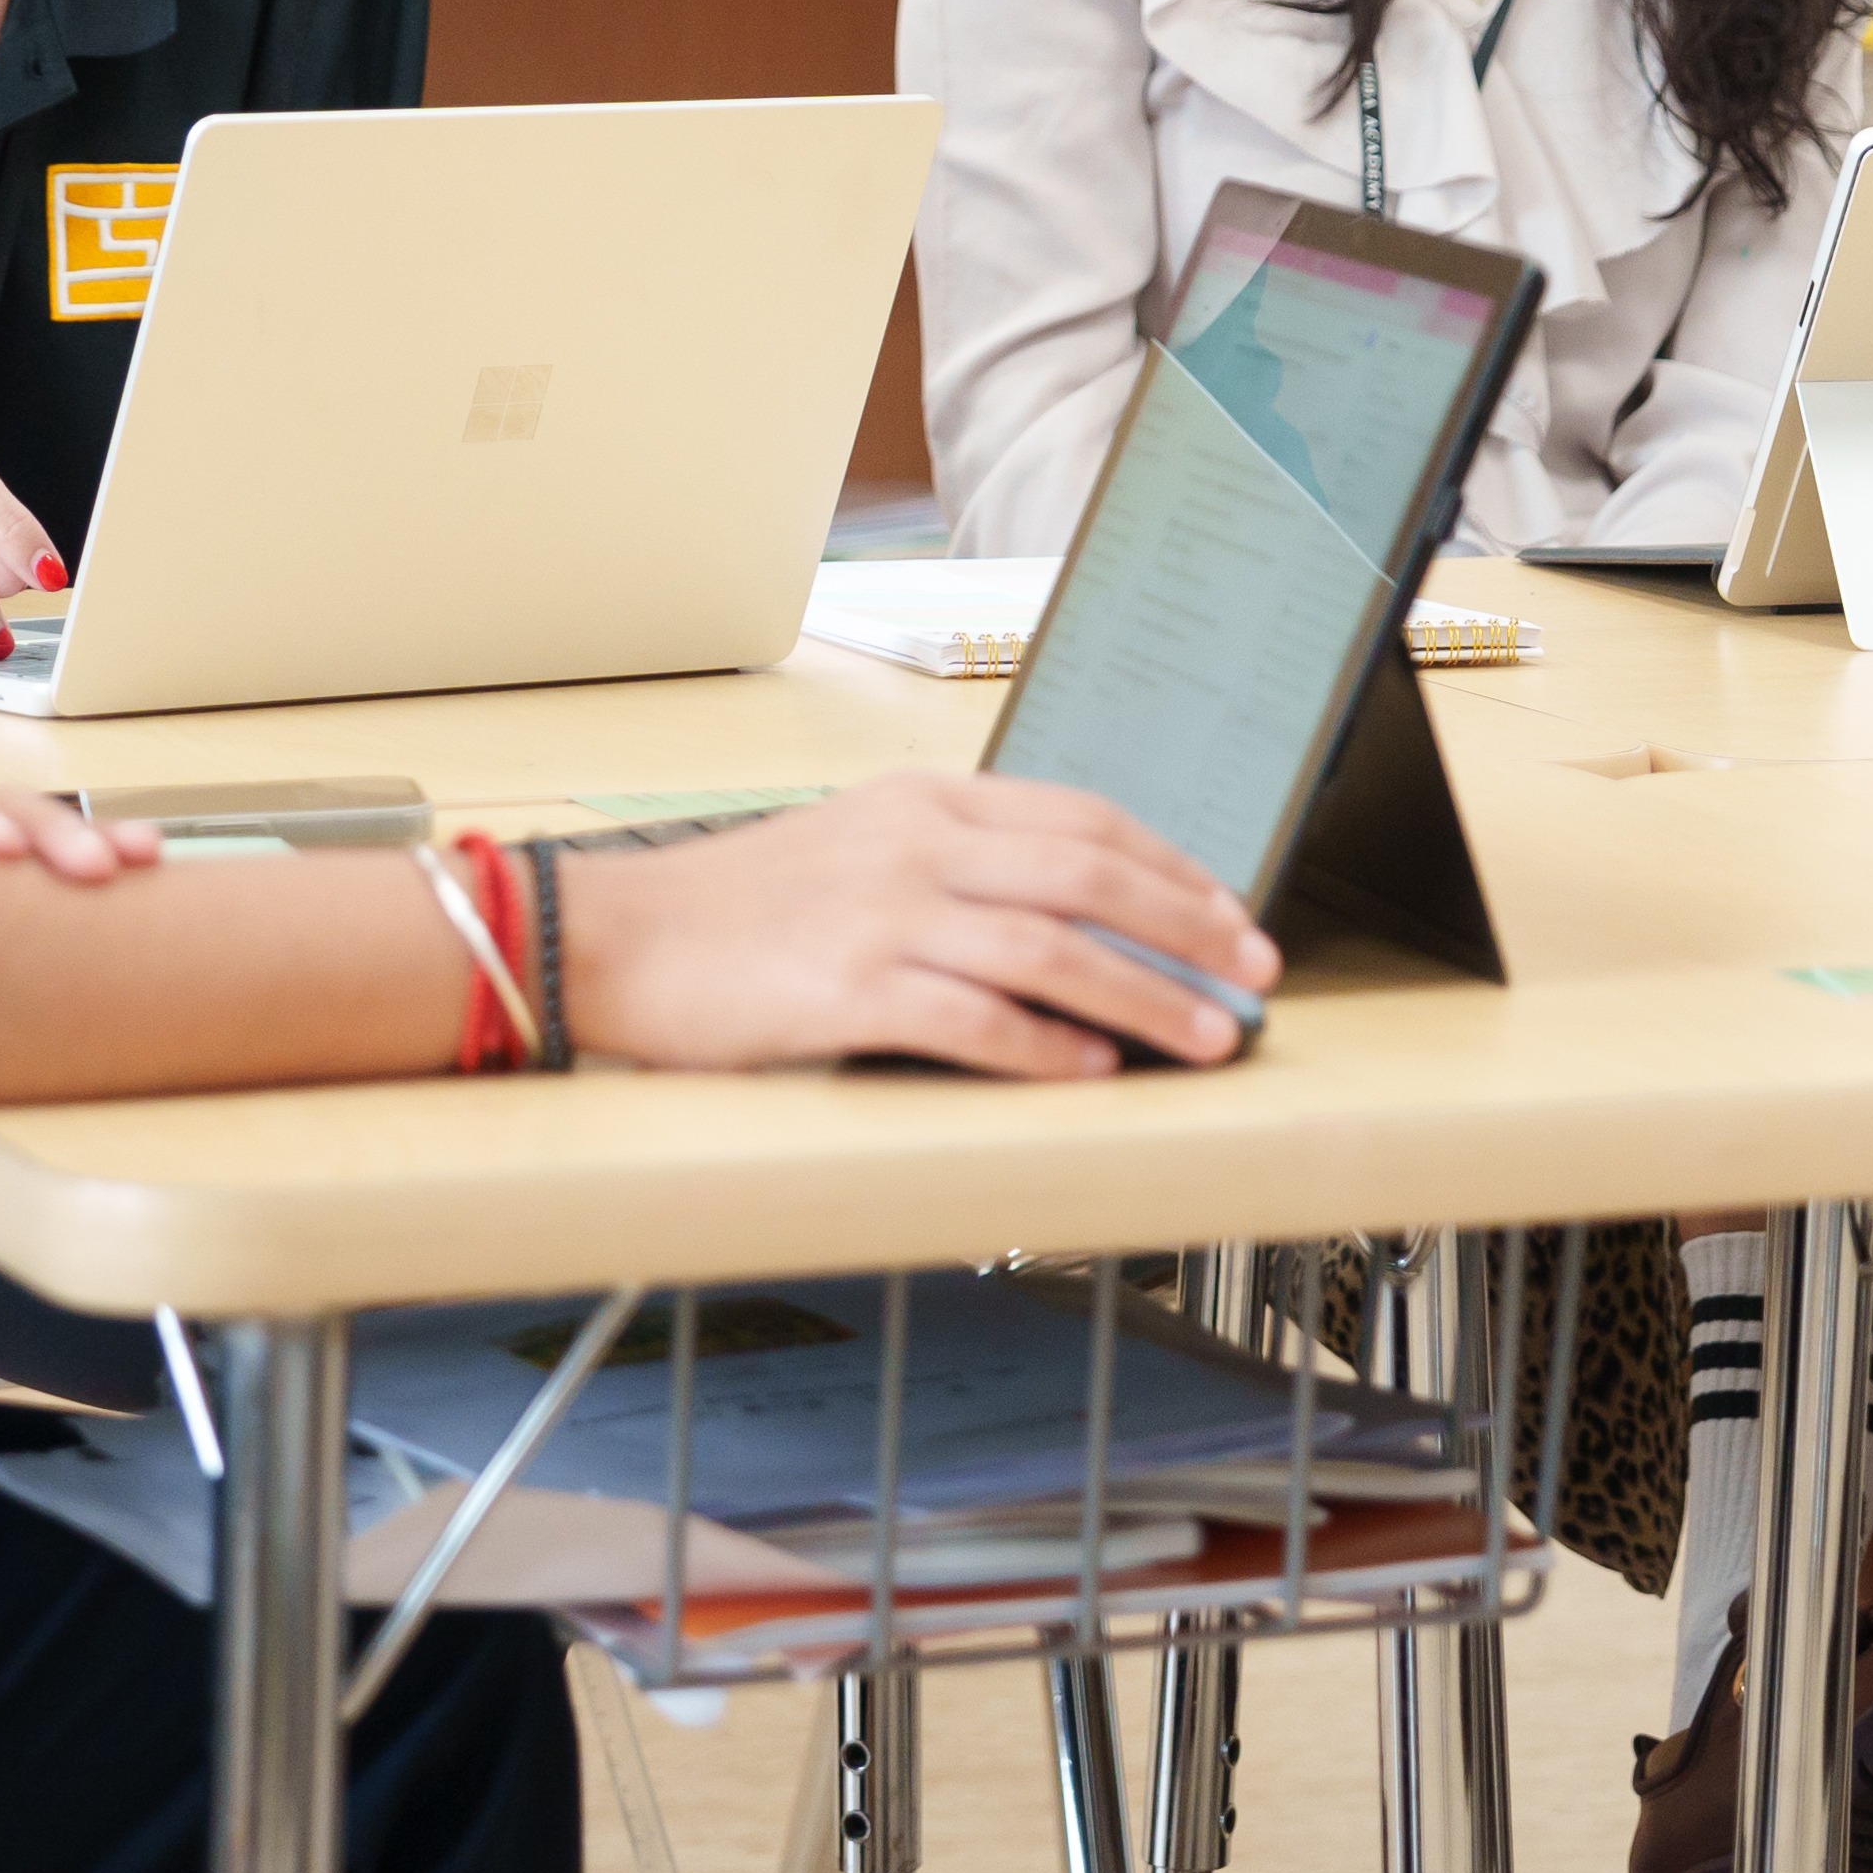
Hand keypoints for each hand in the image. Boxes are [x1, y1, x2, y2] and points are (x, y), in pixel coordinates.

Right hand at [562, 773, 1289, 1081]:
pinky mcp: (848, 988)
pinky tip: (1094, 1069)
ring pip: (1052, 949)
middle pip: (1090, 877)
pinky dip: (1042, 1046)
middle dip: (1190, 929)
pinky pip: (970, 1017)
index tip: (1233, 915)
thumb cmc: (738, 909)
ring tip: (1207, 1038)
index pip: (1085, 821)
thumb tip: (1065, 909)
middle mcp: (919, 847)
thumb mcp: (859, 845)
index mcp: (929, 802)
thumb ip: (955, 862)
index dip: (1174, 870)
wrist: (616, 938)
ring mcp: (886, 915)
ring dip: (1145, 997)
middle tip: (1256, 976)